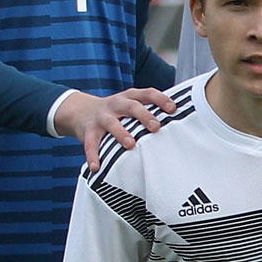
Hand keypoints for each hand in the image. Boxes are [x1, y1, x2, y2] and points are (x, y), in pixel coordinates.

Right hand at [52, 87, 177, 168]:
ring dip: (121, 133)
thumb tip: (180, 119)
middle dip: (144, 115)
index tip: (173, 108)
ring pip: (111, 123)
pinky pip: (90, 144)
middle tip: (156, 127)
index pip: (147, 93)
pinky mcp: (89, 131)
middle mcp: (115, 104)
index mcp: (129, 97)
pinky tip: (97, 167)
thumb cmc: (116, 111)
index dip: (160, 99)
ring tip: (130, 144)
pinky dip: (93, 156)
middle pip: (131, 106)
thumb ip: (149, 110)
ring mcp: (101, 117)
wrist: (80, 110)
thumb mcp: (130, 104)